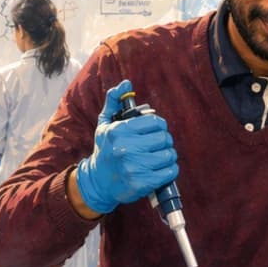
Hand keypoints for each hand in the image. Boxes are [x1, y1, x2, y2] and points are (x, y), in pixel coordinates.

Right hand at [73, 79, 179, 214]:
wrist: (98, 182)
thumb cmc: (105, 149)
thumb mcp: (105, 124)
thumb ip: (114, 101)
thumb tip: (126, 83)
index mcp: (119, 131)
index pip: (155, 122)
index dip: (158, 126)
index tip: (154, 131)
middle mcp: (125, 148)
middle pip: (164, 138)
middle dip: (164, 140)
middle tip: (157, 145)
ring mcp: (134, 167)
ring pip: (169, 155)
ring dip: (168, 156)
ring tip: (159, 157)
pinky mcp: (142, 183)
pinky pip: (169, 172)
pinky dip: (170, 170)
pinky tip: (161, 169)